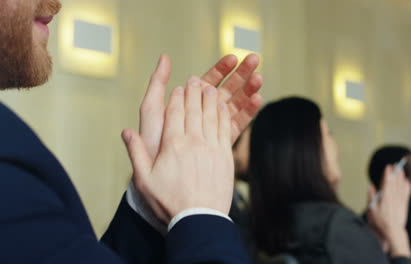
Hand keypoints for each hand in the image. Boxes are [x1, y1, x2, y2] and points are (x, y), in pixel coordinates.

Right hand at [123, 77, 233, 221]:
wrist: (199, 219)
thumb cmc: (169, 202)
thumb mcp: (145, 180)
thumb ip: (136, 153)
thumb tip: (126, 132)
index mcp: (172, 145)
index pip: (175, 113)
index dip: (177, 98)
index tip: (178, 87)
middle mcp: (193, 142)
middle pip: (193, 110)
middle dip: (194, 92)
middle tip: (194, 80)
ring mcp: (211, 148)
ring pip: (211, 115)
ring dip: (210, 98)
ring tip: (209, 87)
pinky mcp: (225, 156)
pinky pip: (225, 128)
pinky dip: (224, 114)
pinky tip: (223, 106)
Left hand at [140, 54, 262, 160]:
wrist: (160, 178)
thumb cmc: (153, 144)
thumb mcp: (152, 110)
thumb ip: (157, 84)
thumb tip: (165, 56)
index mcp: (189, 103)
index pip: (209, 80)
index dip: (222, 68)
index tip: (234, 57)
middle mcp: (203, 114)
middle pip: (226, 89)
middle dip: (240, 74)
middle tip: (254, 59)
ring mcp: (214, 128)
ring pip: (235, 104)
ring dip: (248, 89)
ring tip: (259, 77)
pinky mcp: (223, 142)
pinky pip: (238, 124)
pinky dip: (248, 111)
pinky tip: (258, 98)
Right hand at [367, 166, 410, 257]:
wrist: (392, 231)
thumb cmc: (379, 221)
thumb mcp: (371, 209)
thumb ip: (371, 196)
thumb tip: (370, 185)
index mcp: (385, 198)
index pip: (387, 183)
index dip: (387, 174)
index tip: (388, 167)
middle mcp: (393, 198)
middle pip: (395, 183)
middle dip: (395, 174)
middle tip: (395, 166)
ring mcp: (400, 201)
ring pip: (401, 187)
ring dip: (401, 178)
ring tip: (401, 171)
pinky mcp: (404, 205)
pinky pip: (406, 194)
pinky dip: (407, 188)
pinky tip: (408, 182)